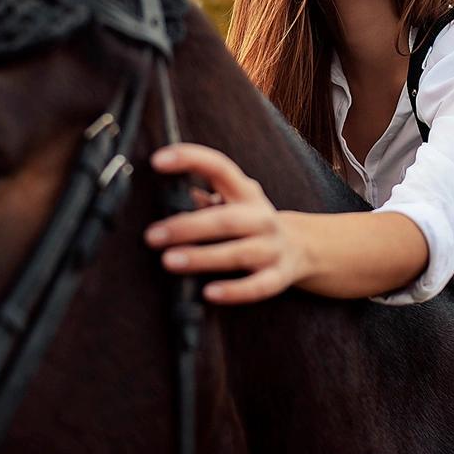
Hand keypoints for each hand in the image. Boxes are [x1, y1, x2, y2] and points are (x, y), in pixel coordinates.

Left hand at [144, 143, 303, 304]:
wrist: (301, 248)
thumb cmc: (252, 224)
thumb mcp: (233, 203)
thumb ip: (205, 199)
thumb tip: (176, 196)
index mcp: (246, 193)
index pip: (219, 167)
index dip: (190, 159)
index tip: (158, 161)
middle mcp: (261, 217)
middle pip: (225, 220)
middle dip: (186, 227)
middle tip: (152, 236)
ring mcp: (271, 248)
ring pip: (237, 253)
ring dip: (202, 258)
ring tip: (169, 262)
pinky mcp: (278, 277)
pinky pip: (256, 287)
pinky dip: (233, 291)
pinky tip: (210, 293)